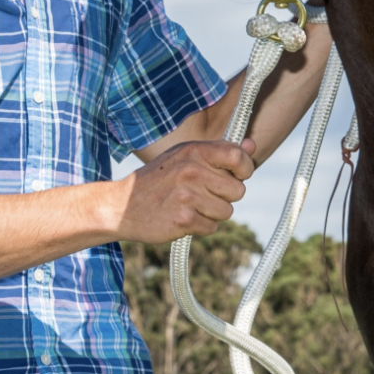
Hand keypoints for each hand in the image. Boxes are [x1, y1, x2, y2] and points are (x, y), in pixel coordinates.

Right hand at [115, 138, 255, 242]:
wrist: (121, 206)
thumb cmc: (158, 180)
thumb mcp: (184, 157)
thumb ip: (218, 152)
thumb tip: (252, 145)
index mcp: (193, 151)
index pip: (237, 156)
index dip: (245, 168)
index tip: (238, 175)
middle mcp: (191, 171)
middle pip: (238, 190)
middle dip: (225, 196)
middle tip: (203, 194)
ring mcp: (187, 196)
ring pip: (227, 211)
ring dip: (212, 213)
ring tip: (190, 206)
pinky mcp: (183, 220)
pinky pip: (212, 228)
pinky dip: (201, 227)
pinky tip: (183, 218)